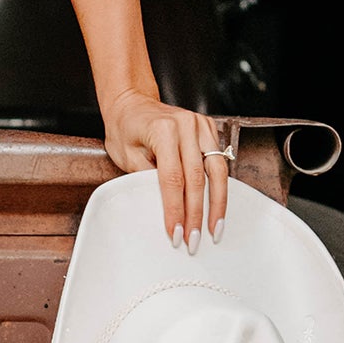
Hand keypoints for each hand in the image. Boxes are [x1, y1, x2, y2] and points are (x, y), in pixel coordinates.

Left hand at [101, 89, 228, 250]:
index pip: (172, 178)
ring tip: (214, 229)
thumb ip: (145, 178)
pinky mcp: (208, 128)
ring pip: (217, 171)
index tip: (176, 233)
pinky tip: (217, 207)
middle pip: (197, 178)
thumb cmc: (124, 128)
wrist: (131, 102)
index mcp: (162, 130)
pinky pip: (219, 161)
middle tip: (194, 240)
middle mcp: (185, 125)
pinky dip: (219, 186)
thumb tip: (165, 208)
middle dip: (196, 214)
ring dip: (217, 203)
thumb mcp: (125, 155)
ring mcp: (200, 124)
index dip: (175, 209)